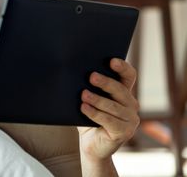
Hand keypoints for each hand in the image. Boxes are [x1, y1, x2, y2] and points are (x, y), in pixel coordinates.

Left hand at [78, 58, 139, 174]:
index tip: (111, 60)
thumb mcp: (88, 101)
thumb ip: (87, 88)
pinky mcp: (125, 132)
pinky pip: (109, 120)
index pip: (129, 76)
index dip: (122, 67)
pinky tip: (84, 108)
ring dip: (97, 99)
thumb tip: (74, 73)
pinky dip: (95, 113)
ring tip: (83, 94)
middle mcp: (131, 104)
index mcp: (124, 93)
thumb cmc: (87, 118)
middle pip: (120, 90)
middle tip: (91, 77)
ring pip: (113, 106)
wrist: (91, 146)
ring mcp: (131, 120)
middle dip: (105, 82)